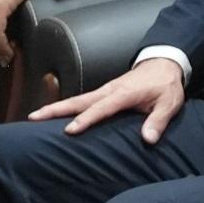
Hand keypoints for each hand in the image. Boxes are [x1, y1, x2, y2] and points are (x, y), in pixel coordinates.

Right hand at [32, 53, 188, 142]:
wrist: (164, 63)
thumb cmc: (166, 85)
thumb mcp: (169, 103)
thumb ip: (158, 121)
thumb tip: (148, 139)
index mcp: (124, 94)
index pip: (101, 108)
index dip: (86, 119)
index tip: (70, 130)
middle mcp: (109, 90)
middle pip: (79, 101)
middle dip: (56, 109)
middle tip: (34, 117)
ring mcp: (104, 90)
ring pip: (76, 99)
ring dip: (56, 107)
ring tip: (35, 116)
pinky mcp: (104, 92)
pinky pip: (82, 100)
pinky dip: (66, 106)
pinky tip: (54, 115)